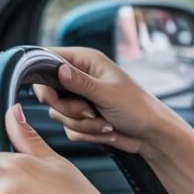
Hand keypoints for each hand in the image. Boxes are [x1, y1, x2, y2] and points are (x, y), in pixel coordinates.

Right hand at [32, 46, 168, 154]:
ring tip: (104, 122)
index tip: (48, 96)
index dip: (41, 76)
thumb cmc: (137, 108)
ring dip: (81, 123)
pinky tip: (106, 130)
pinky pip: (68, 129)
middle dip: (67, 107)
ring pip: (57, 113)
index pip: (48, 58)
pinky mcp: (82, 118)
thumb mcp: (108, 93)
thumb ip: (80, 82)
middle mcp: (80, 78)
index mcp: (87, 61)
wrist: (151, 135)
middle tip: (87, 111)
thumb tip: (57, 69)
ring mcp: (80, 99)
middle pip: (48, 91)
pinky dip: (87, 133)